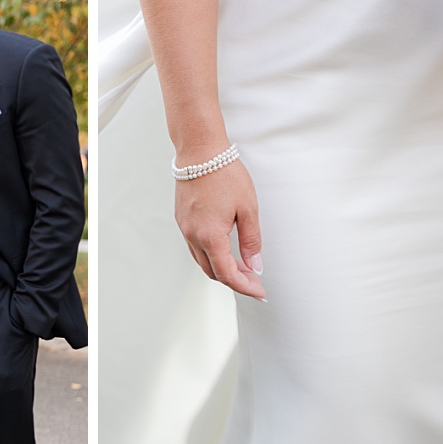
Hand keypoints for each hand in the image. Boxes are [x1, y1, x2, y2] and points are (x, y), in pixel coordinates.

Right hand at [174, 157, 264, 300]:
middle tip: (255, 280)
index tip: (260, 292)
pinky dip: (211, 255)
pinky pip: (195, 247)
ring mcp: (184, 229)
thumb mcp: (248, 208)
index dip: (245, 287)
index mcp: (210, 236)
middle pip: (213, 272)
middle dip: (235, 280)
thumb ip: (251, 241)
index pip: (228, 275)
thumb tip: (254, 266)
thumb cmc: (225, 175)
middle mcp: (193, 236)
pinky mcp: (182, 220)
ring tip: (243, 267)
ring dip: (222, 269)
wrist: (199, 151)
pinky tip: (225, 250)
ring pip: (203, 261)